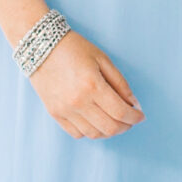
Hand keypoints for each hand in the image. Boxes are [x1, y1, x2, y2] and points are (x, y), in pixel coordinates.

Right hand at [29, 29, 143, 139]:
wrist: (40, 47)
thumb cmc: (74, 49)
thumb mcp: (102, 59)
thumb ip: (120, 83)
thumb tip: (133, 104)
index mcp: (93, 85)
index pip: (121, 112)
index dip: (135, 117)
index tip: (140, 115)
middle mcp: (78, 101)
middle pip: (110, 128)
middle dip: (125, 126)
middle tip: (130, 120)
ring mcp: (65, 110)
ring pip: (94, 134)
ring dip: (109, 131)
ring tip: (115, 121)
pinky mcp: (54, 113)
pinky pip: (77, 133)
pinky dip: (91, 132)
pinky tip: (96, 122)